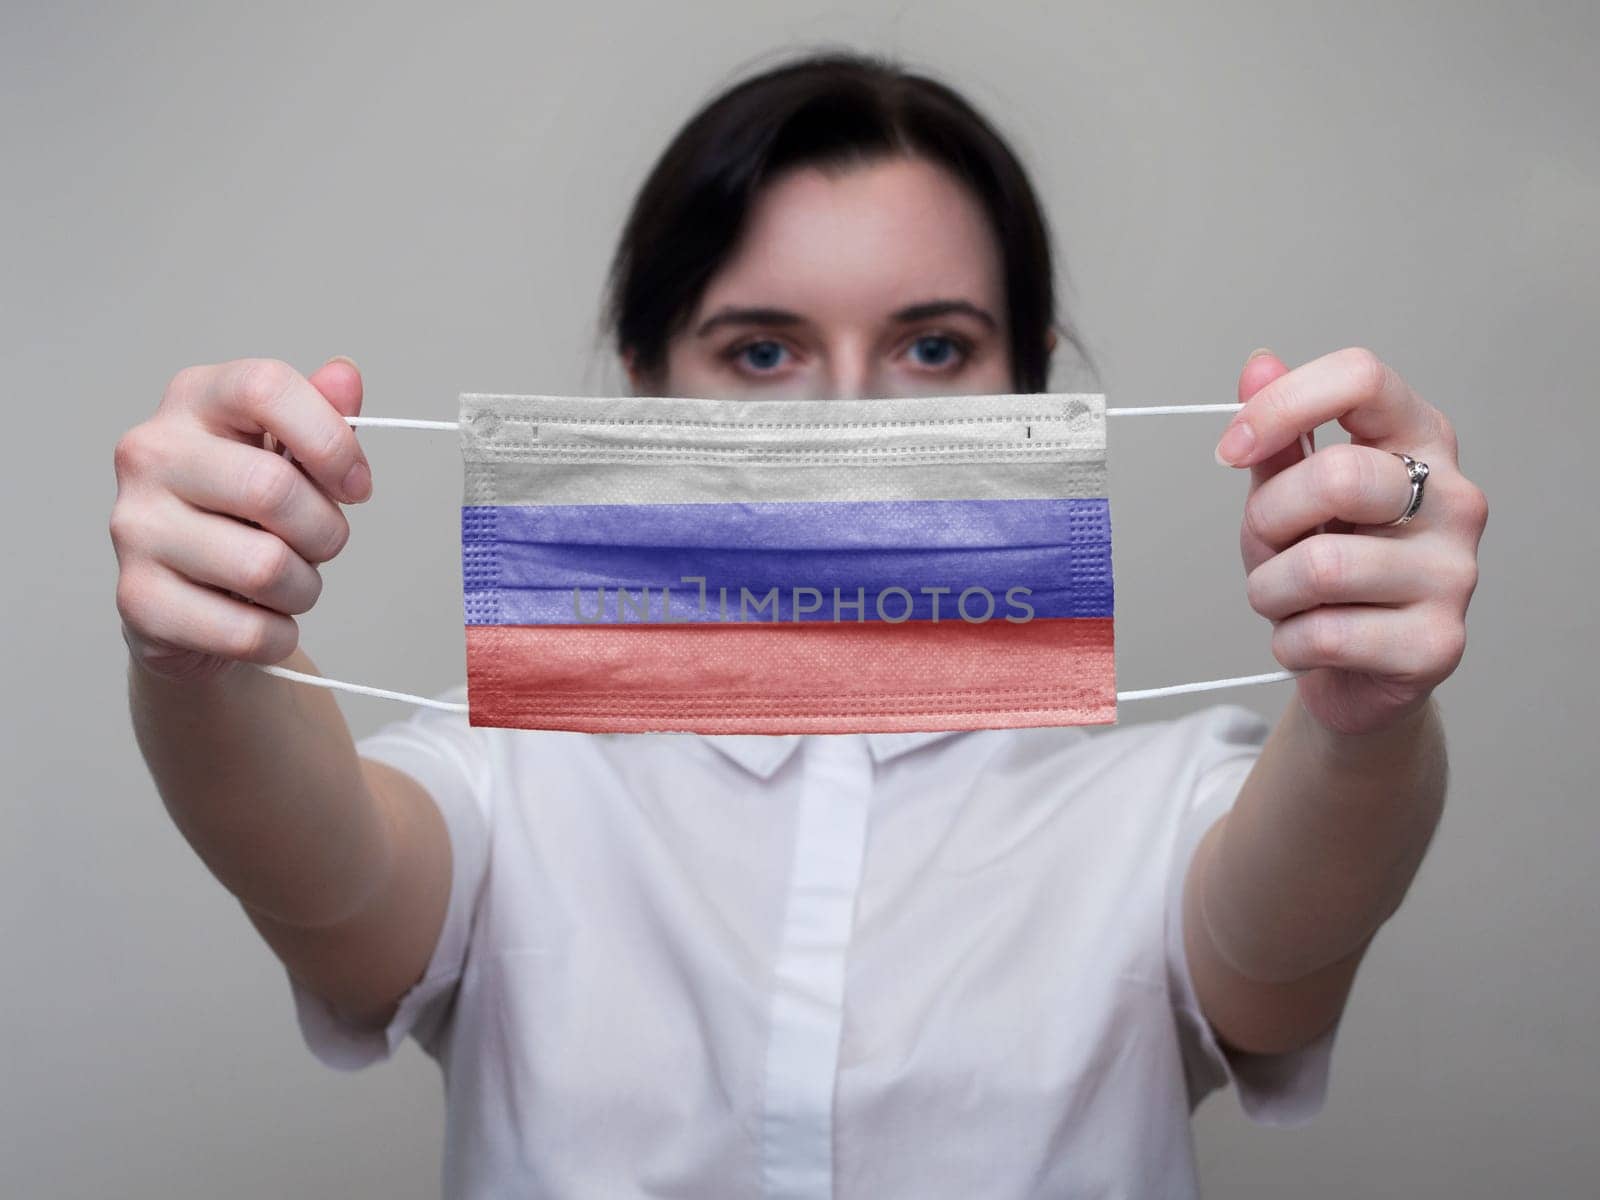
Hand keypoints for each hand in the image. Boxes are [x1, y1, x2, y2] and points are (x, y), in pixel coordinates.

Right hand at [110, 356, 369, 682]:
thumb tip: (344, 376)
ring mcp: (134, 526)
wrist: (194, 602)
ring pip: (265, 567)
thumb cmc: (248, 517)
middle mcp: (149, 453)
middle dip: (325, 531)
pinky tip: (261, 618)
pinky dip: (276, 634)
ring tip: (285, 582)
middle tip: (319, 543)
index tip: (356, 484)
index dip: (331, 440)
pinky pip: (246, 630)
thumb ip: (322, 415)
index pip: (266, 388)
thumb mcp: (293, 457)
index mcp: (194, 399)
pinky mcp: (138, 599)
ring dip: (302, 588)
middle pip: (272, 489)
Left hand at [1217, 347, 1487, 736]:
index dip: (1281, 406)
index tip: (1231, 449)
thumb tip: (1259, 365)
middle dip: (1268, 518)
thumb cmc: (1325, 571)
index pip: (1362, 378)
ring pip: (1322, 566)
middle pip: (1339, 475)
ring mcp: (1454, 572)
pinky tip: (1311, 641)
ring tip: (1288, 601)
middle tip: (1266, 547)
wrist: (1357, 672)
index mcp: (1419, 439)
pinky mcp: (1438, 643)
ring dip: (1270, 592)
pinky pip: (1324, 634)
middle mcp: (1454, 497)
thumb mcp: (1289, 497)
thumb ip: (1277, 437)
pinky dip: (1289, 643)